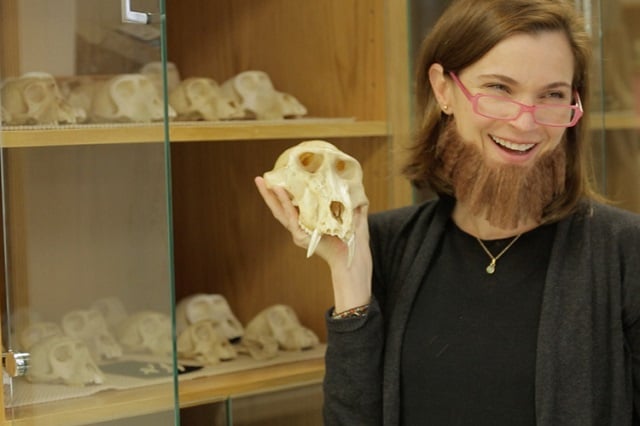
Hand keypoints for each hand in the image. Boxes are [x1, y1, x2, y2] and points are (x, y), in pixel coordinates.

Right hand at [254, 176, 371, 310]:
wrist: (354, 262)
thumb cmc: (355, 244)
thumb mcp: (355, 219)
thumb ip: (355, 206)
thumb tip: (358, 191)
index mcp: (311, 222)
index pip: (293, 205)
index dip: (285, 192)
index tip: (278, 176)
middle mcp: (302, 228)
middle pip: (281, 208)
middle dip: (269, 194)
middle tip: (259, 179)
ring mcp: (300, 234)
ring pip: (281, 212)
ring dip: (272, 196)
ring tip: (264, 182)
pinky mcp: (301, 238)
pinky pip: (291, 218)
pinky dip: (285, 203)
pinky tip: (279, 191)